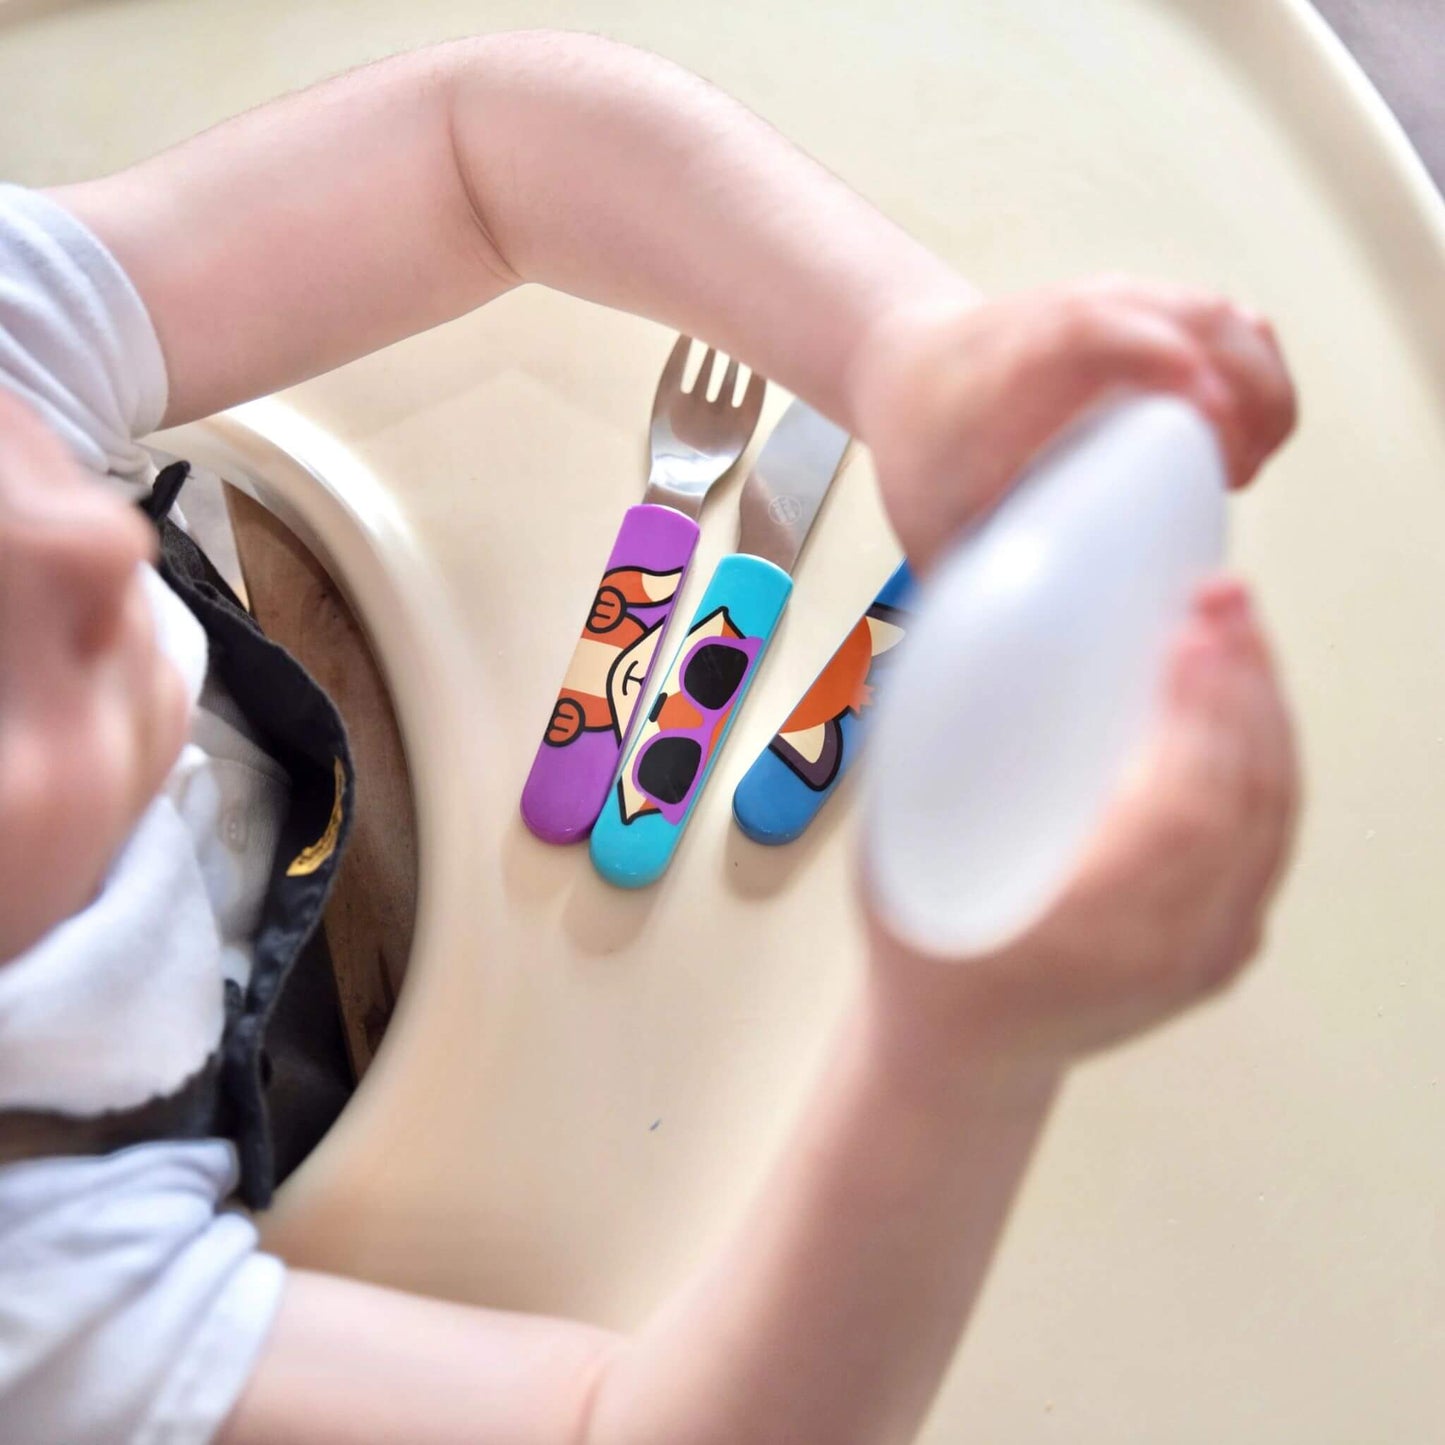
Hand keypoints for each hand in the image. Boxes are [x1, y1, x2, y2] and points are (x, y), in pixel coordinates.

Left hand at [852, 277, 1296, 575]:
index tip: (1210, 418)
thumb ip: (967, 594)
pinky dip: (1256, 373)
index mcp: (1017, 365)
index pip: (1093, 330)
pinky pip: (1227, 325)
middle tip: (1237, 475)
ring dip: (1260, 386)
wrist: (912, 366)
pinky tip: (1249, 434)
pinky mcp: (1151, 309)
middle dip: (1242, 390)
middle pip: (1189, 317)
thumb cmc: (922, 446)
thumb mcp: (928, 521)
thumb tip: (1008, 676)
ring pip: (1221, 318)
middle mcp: (1076, 314)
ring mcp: (1120, 302)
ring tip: (1245, 466)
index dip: (1159, 358)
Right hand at [867, 578, 1298, 1065]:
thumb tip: (970, 658)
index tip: (1189, 638)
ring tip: (1240, 631)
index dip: (1199, 718)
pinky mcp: (1226, 943)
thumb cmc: (930, 957)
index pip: (1183, 817)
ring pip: (1272, 815)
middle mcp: (1170, 948)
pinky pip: (1270, 838)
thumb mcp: (901, 868)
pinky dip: (1270, 758)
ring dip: (1264, 711)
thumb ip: (937, 779)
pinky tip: (1250, 702)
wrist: (965, 1051)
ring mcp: (1209, 950)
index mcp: (1090, 932)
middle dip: (1243, 687)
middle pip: (1247, 802)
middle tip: (1221, 603)